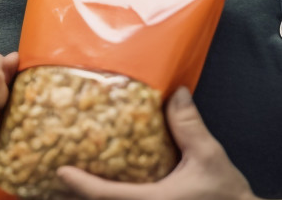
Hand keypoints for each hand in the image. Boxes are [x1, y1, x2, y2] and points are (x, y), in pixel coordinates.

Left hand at [57, 87, 256, 199]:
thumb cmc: (226, 194)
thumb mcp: (209, 156)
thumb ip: (188, 126)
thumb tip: (175, 92)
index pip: (106, 196)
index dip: (81, 185)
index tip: (60, 171)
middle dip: (75, 194)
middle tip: (55, 171)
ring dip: (90, 198)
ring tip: (70, 181)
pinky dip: (108, 198)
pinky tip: (101, 187)